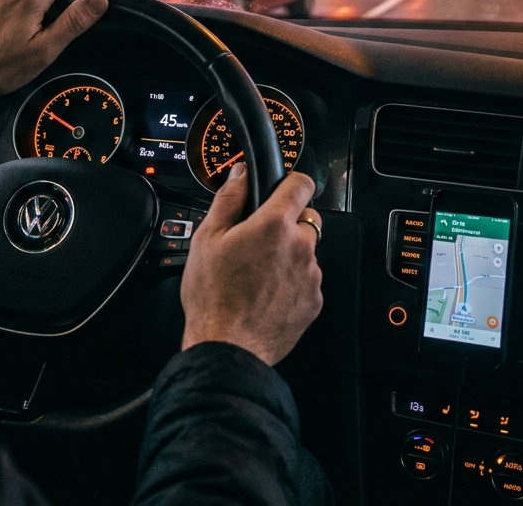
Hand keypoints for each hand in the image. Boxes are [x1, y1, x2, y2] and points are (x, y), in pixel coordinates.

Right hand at [180, 162, 322, 366]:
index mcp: (274, 225)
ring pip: (306, 251)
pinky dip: (293, 281)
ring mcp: (310, 276)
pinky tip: (267, 292)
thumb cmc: (214, 295)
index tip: (283, 188)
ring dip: (289, 254)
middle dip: (287, 223)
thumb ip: (229, 199)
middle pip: (306, 219)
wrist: (228, 347)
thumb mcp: (207, 238)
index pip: (301, 184)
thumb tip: (241, 174)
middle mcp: (300, 247)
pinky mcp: (314, 301)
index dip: (291, 182)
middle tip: (259, 240)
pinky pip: (307, 279)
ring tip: (258, 272)